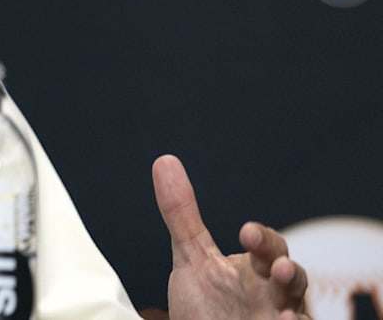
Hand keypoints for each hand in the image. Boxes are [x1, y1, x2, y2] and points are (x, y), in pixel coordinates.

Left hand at [152, 154, 309, 319]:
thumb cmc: (207, 302)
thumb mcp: (192, 258)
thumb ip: (181, 215)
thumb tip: (165, 161)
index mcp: (256, 269)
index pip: (268, 247)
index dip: (261, 238)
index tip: (247, 233)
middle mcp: (274, 295)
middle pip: (292, 278)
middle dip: (288, 271)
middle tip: (279, 268)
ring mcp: (278, 318)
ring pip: (300, 313)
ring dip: (295, 311)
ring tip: (286, 315)